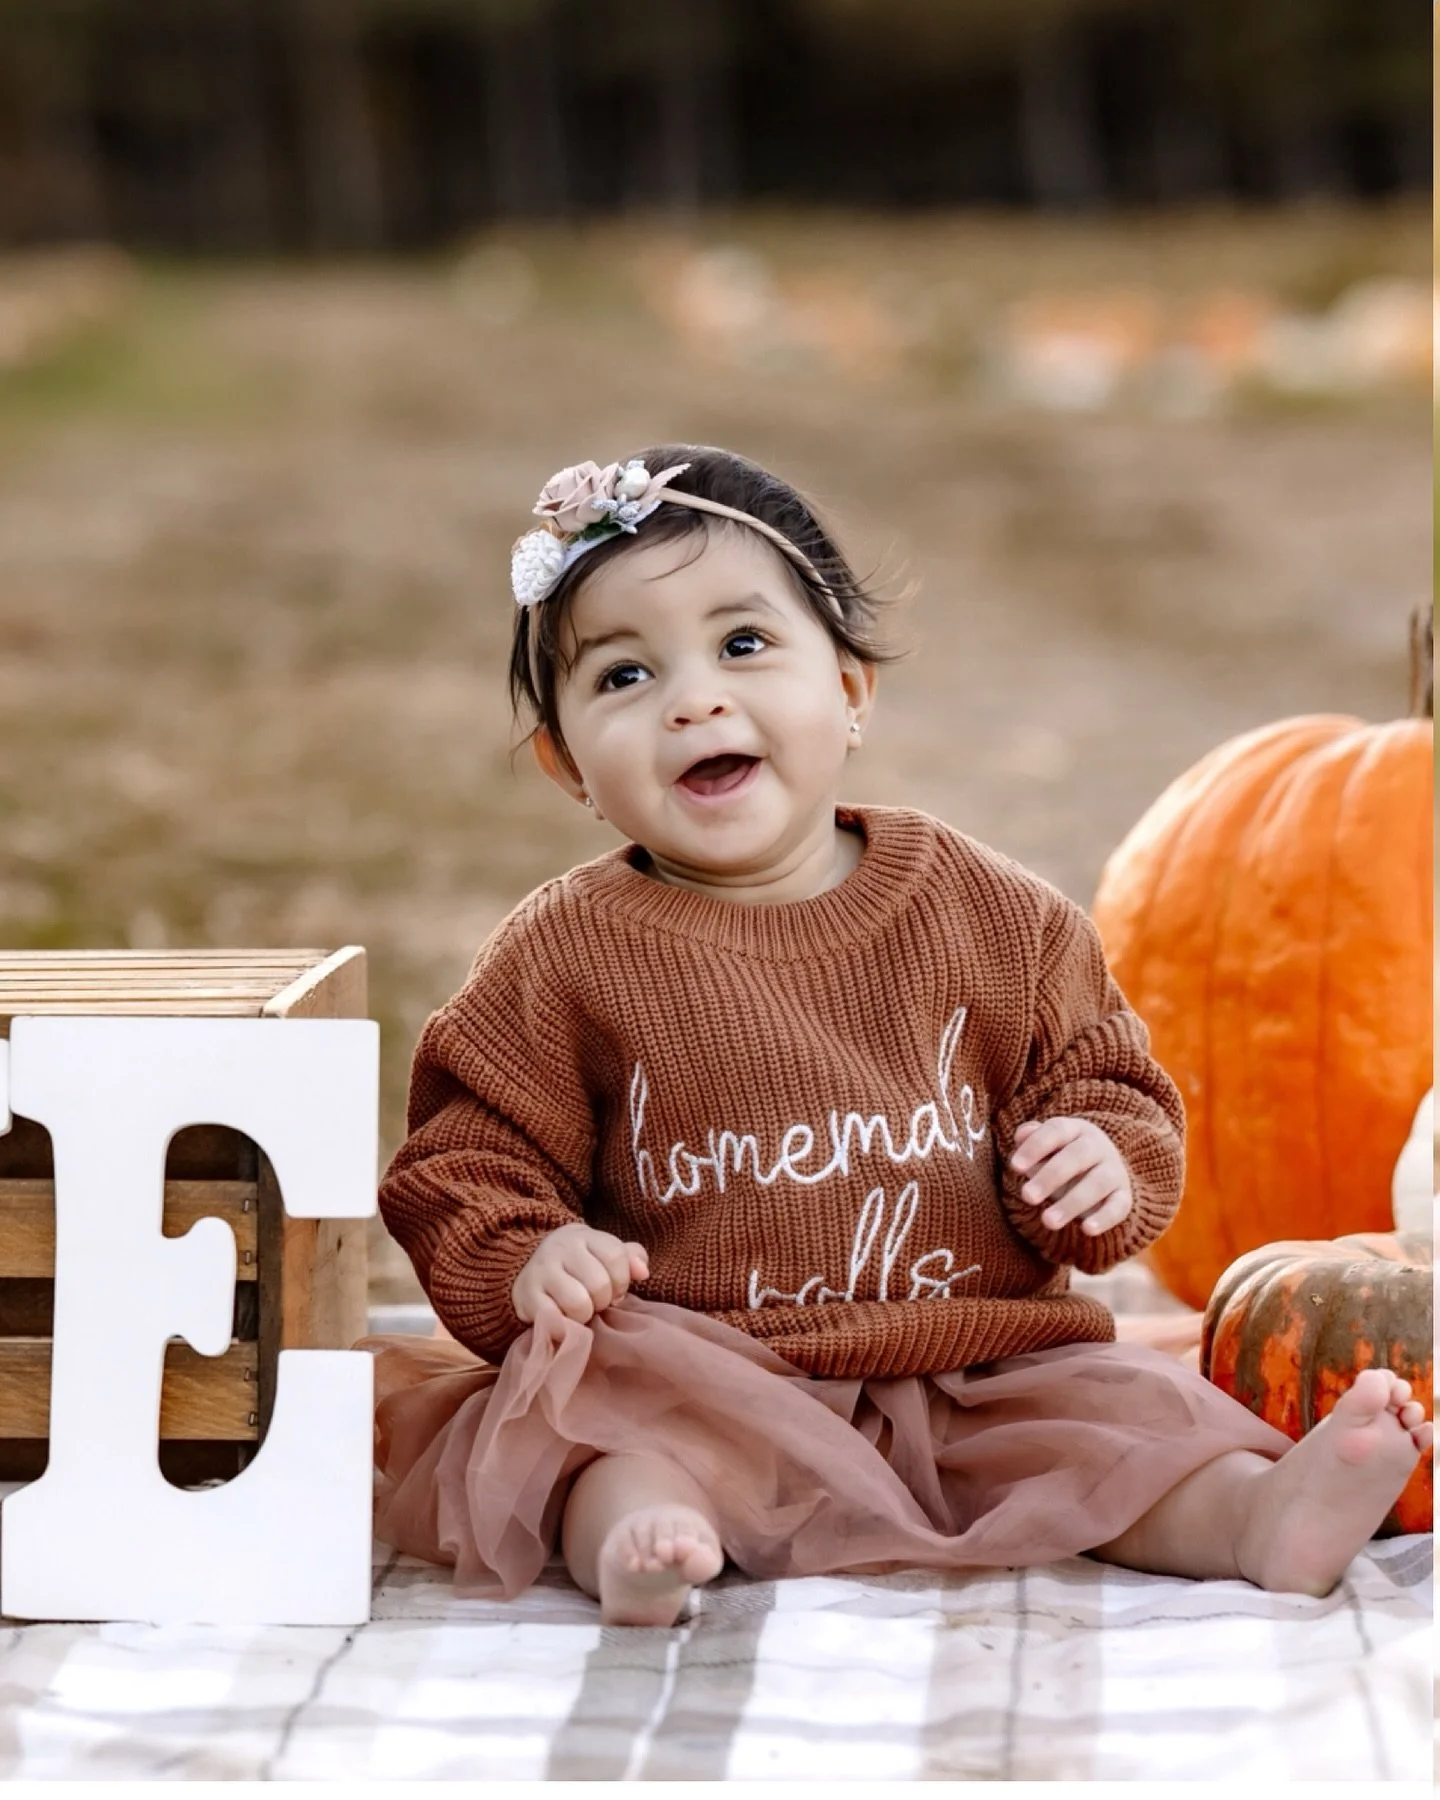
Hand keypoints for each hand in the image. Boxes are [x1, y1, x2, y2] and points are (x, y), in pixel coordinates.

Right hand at [512, 1223, 649, 1335]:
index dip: (621, 1280)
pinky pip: (556, 1319)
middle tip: (594, 1300)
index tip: (614, 1288)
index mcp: (583, 1236)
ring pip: (579, 1304)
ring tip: (579, 1310)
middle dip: (603, 1300)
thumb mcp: (603, 1254)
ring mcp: (541, 1272)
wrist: (528, 1272)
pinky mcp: (526, 1297)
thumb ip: (630, 1258)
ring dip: (584, 1315)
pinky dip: (564, 1325)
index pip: (616, 1256)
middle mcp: (560, 1248)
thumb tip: (643, 1272)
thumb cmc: (577, 1266)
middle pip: (600, 1284)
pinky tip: (562, 1317)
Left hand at [1009, 1117, 1132, 1235]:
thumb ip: (1031, 1140)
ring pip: (1098, 1183)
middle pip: (1077, 1156)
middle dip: (1050, 1176)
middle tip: (1027, 1197)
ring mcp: (1114, 1171)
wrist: (1104, 1173)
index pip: (1057, 1130)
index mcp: (1076, 1130)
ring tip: (1048, 1221)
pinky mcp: (1124, 1196)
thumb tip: (1021, 1136)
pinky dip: (1104, 1218)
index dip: (1035, 1147)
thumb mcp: (1046, 1148)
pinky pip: (1118, 1206)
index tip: (1015, 1167)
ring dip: (1072, 1202)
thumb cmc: (1062, 1159)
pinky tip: (1087, 1230)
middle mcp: (1098, 1147)